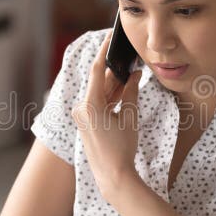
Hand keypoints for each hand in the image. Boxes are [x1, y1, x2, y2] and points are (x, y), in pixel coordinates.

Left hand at [71, 31, 142, 200]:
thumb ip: (130, 93)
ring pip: (98, 93)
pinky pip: (97, 104)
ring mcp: (81, 116)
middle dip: (114, 71)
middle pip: (98, 82)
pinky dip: (109, 97)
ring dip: (113, 85)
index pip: (96, 70)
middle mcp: (81, 108)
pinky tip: (122, 91)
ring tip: (130, 75)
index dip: (104, 52)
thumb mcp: (129, 117)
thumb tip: (134, 75)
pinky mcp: (85, 123)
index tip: (110, 39)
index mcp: (89, 104)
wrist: (112, 176)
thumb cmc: (121, 148)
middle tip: (129, 59)